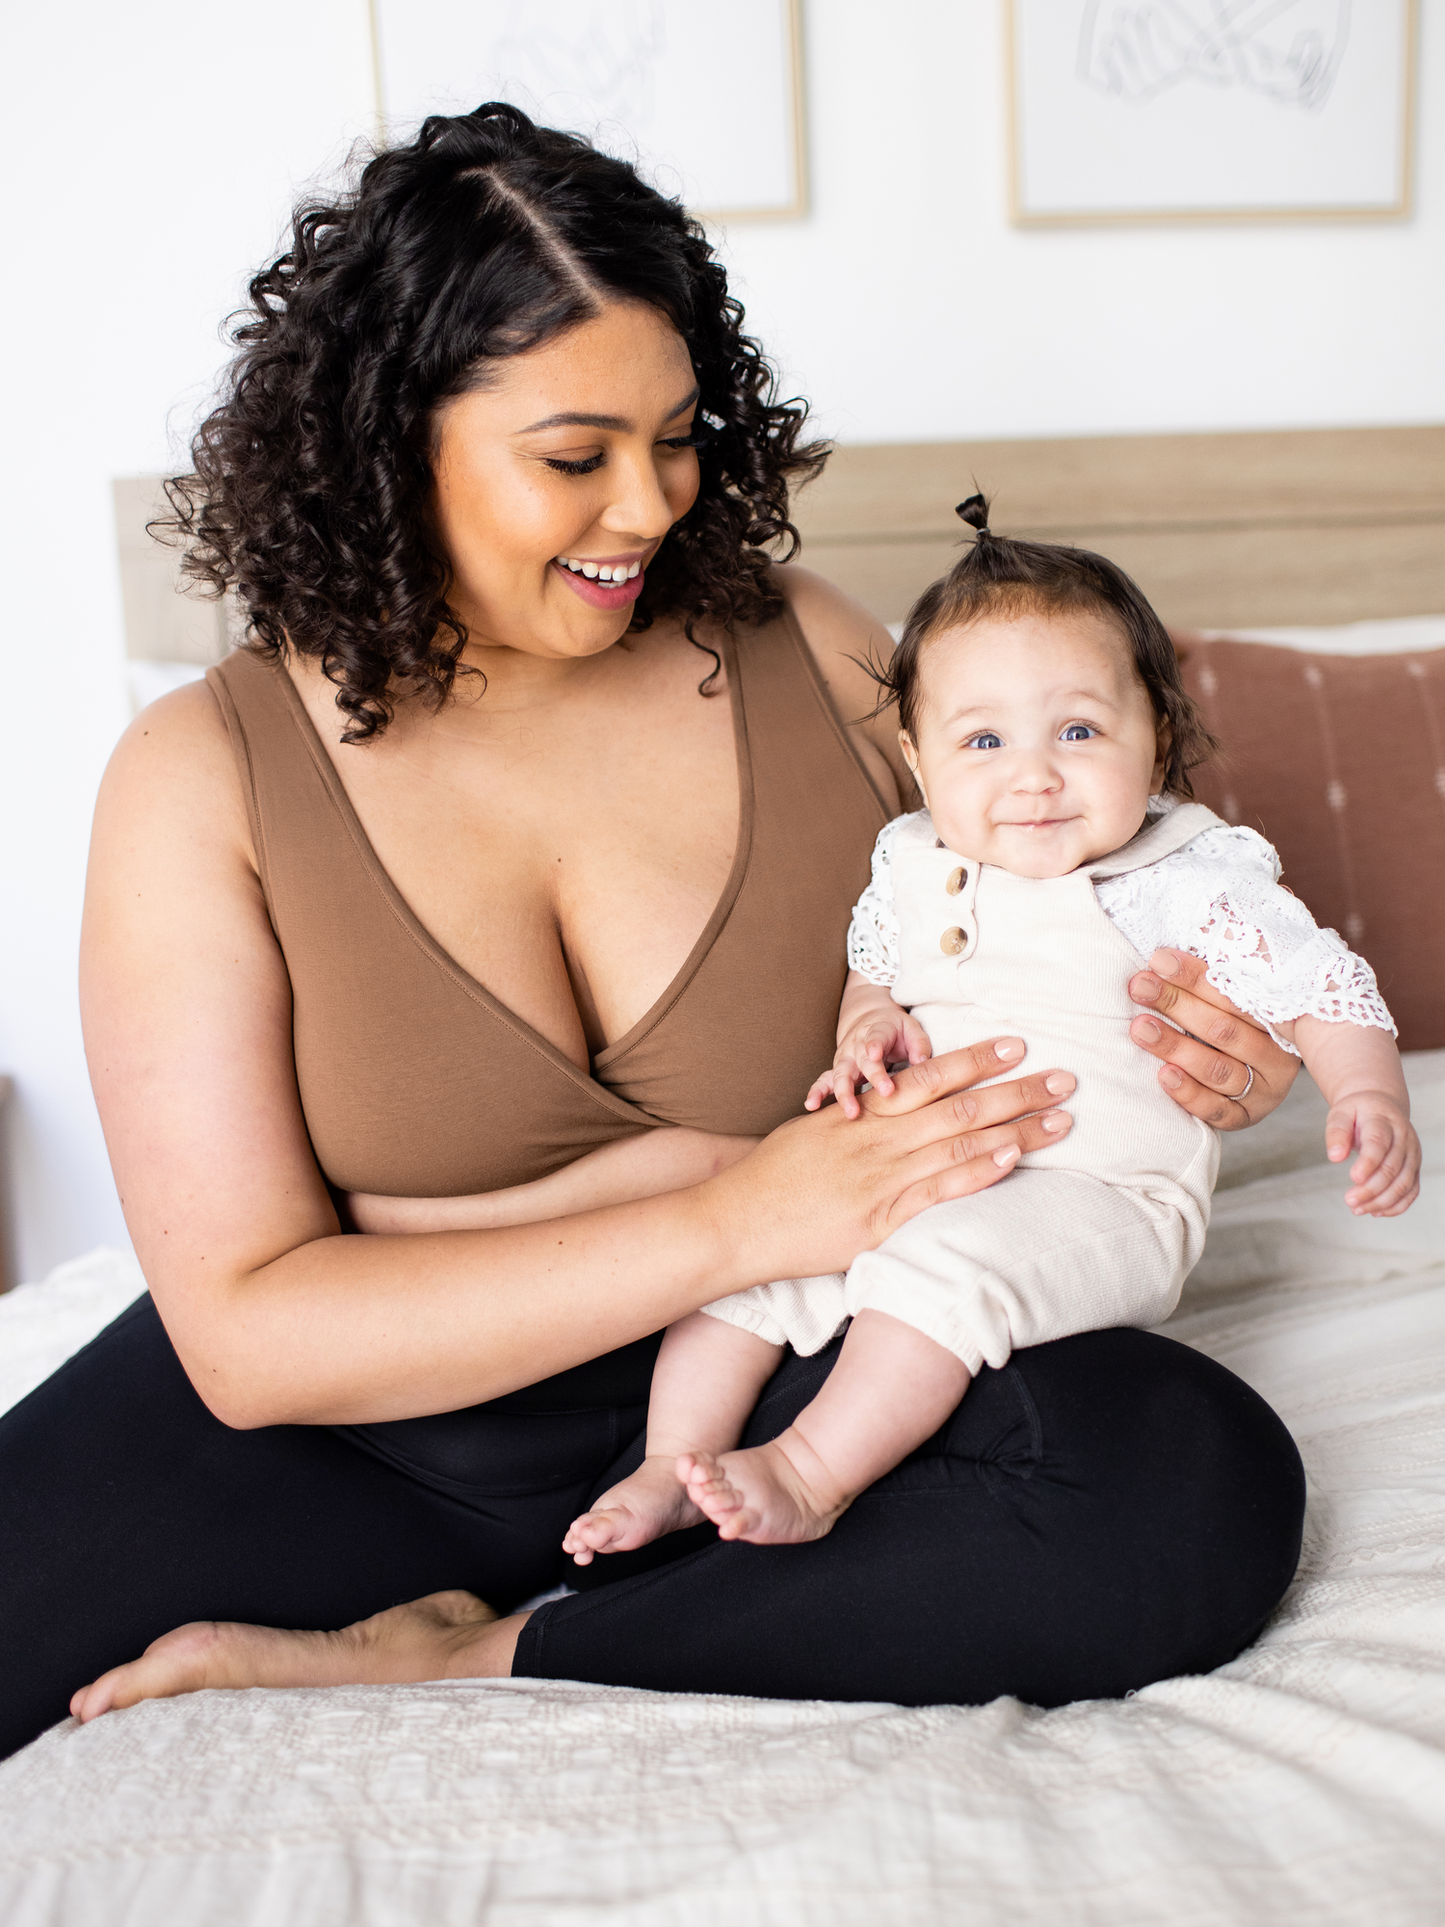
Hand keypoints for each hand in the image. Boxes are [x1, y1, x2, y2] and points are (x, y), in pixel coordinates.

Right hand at [711, 1039, 1075, 1280]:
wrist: (736, 1219)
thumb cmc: (773, 1176)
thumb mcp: (815, 1130)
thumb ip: (858, 1119)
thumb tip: (887, 1106)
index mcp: (865, 1115)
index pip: (931, 1077)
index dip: (977, 1060)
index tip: (1017, 1046)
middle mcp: (880, 1139)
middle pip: (962, 1107)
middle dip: (1018, 1091)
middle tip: (1066, 1078)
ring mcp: (883, 1179)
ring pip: (961, 1145)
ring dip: (1018, 1131)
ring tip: (1061, 1120)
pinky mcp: (881, 1221)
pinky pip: (939, 1191)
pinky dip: (978, 1172)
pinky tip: (1011, 1158)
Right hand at [805, 1009, 932, 1119]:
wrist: (869, 1020)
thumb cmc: (895, 1029)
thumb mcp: (910, 1028)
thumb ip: (918, 1044)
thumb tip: (923, 1063)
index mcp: (876, 1030)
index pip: (875, 1037)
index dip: (874, 1045)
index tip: (875, 1055)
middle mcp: (856, 1045)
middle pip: (860, 1060)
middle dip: (871, 1076)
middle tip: (885, 1093)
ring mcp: (845, 1059)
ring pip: (840, 1075)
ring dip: (844, 1093)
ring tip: (851, 1112)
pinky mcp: (837, 1071)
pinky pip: (824, 1081)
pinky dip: (817, 1092)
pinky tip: (811, 1106)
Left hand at [1128, 948, 1299, 1129]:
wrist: (1250, 1064)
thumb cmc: (1234, 1013)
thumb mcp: (1239, 984)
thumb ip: (1226, 962)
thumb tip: (1199, 922)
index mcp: (1284, 1018)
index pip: (1239, 995)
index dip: (1196, 977)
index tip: (1160, 961)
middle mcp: (1279, 1056)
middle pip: (1225, 1030)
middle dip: (1178, 1005)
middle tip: (1140, 987)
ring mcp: (1265, 1090)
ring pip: (1218, 1069)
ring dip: (1175, 1046)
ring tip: (1141, 1028)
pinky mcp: (1246, 1117)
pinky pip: (1218, 1111)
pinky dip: (1189, 1093)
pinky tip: (1163, 1074)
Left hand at [1326, 1090, 1420, 1216]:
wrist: (1382, 1106)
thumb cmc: (1358, 1111)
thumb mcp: (1340, 1113)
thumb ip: (1336, 1132)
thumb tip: (1334, 1157)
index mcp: (1382, 1121)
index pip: (1378, 1143)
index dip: (1368, 1162)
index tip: (1353, 1178)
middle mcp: (1403, 1138)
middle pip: (1392, 1167)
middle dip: (1371, 1188)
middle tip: (1349, 1201)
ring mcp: (1412, 1153)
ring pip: (1404, 1183)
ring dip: (1382, 1201)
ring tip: (1357, 1209)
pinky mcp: (1414, 1167)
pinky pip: (1411, 1190)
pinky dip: (1396, 1205)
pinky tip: (1375, 1212)